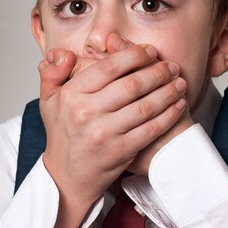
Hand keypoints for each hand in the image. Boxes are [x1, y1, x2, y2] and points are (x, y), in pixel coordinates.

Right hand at [38, 34, 187, 206]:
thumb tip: (64, 54)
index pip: (108, 67)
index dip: (133, 55)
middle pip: (132, 85)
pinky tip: (178, 105)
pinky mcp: (121, 151)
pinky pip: (151, 129)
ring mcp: (105, 133)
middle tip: (171, 66)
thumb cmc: (63, 133)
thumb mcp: (48, 99)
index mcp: (72, 94)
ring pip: (145, 106)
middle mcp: (86, 112)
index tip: (150, 50)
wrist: (66, 176)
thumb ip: (53, 71)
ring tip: (180, 83)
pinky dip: (168, 115)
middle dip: (157, 72)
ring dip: (168, 92)